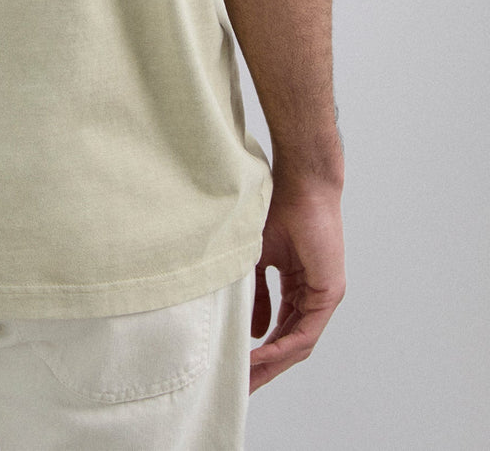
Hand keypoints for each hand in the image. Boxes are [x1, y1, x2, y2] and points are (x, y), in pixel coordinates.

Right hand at [250, 173, 345, 391]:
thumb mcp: (257, 257)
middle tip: (240, 385)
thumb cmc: (277, 208)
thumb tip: (253, 330)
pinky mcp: (330, 293)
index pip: (280, 328)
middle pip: (289, 343)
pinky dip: (281, 347)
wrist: (300, 183)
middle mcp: (314, 295)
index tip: (237, 364)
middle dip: (265, 366)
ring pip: (297, 343)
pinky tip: (260, 356)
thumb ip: (256, 294)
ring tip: (246, 377)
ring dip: (271, 363)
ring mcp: (324, 296)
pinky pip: (305, 332)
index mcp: (298, 285)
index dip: (259, 350)